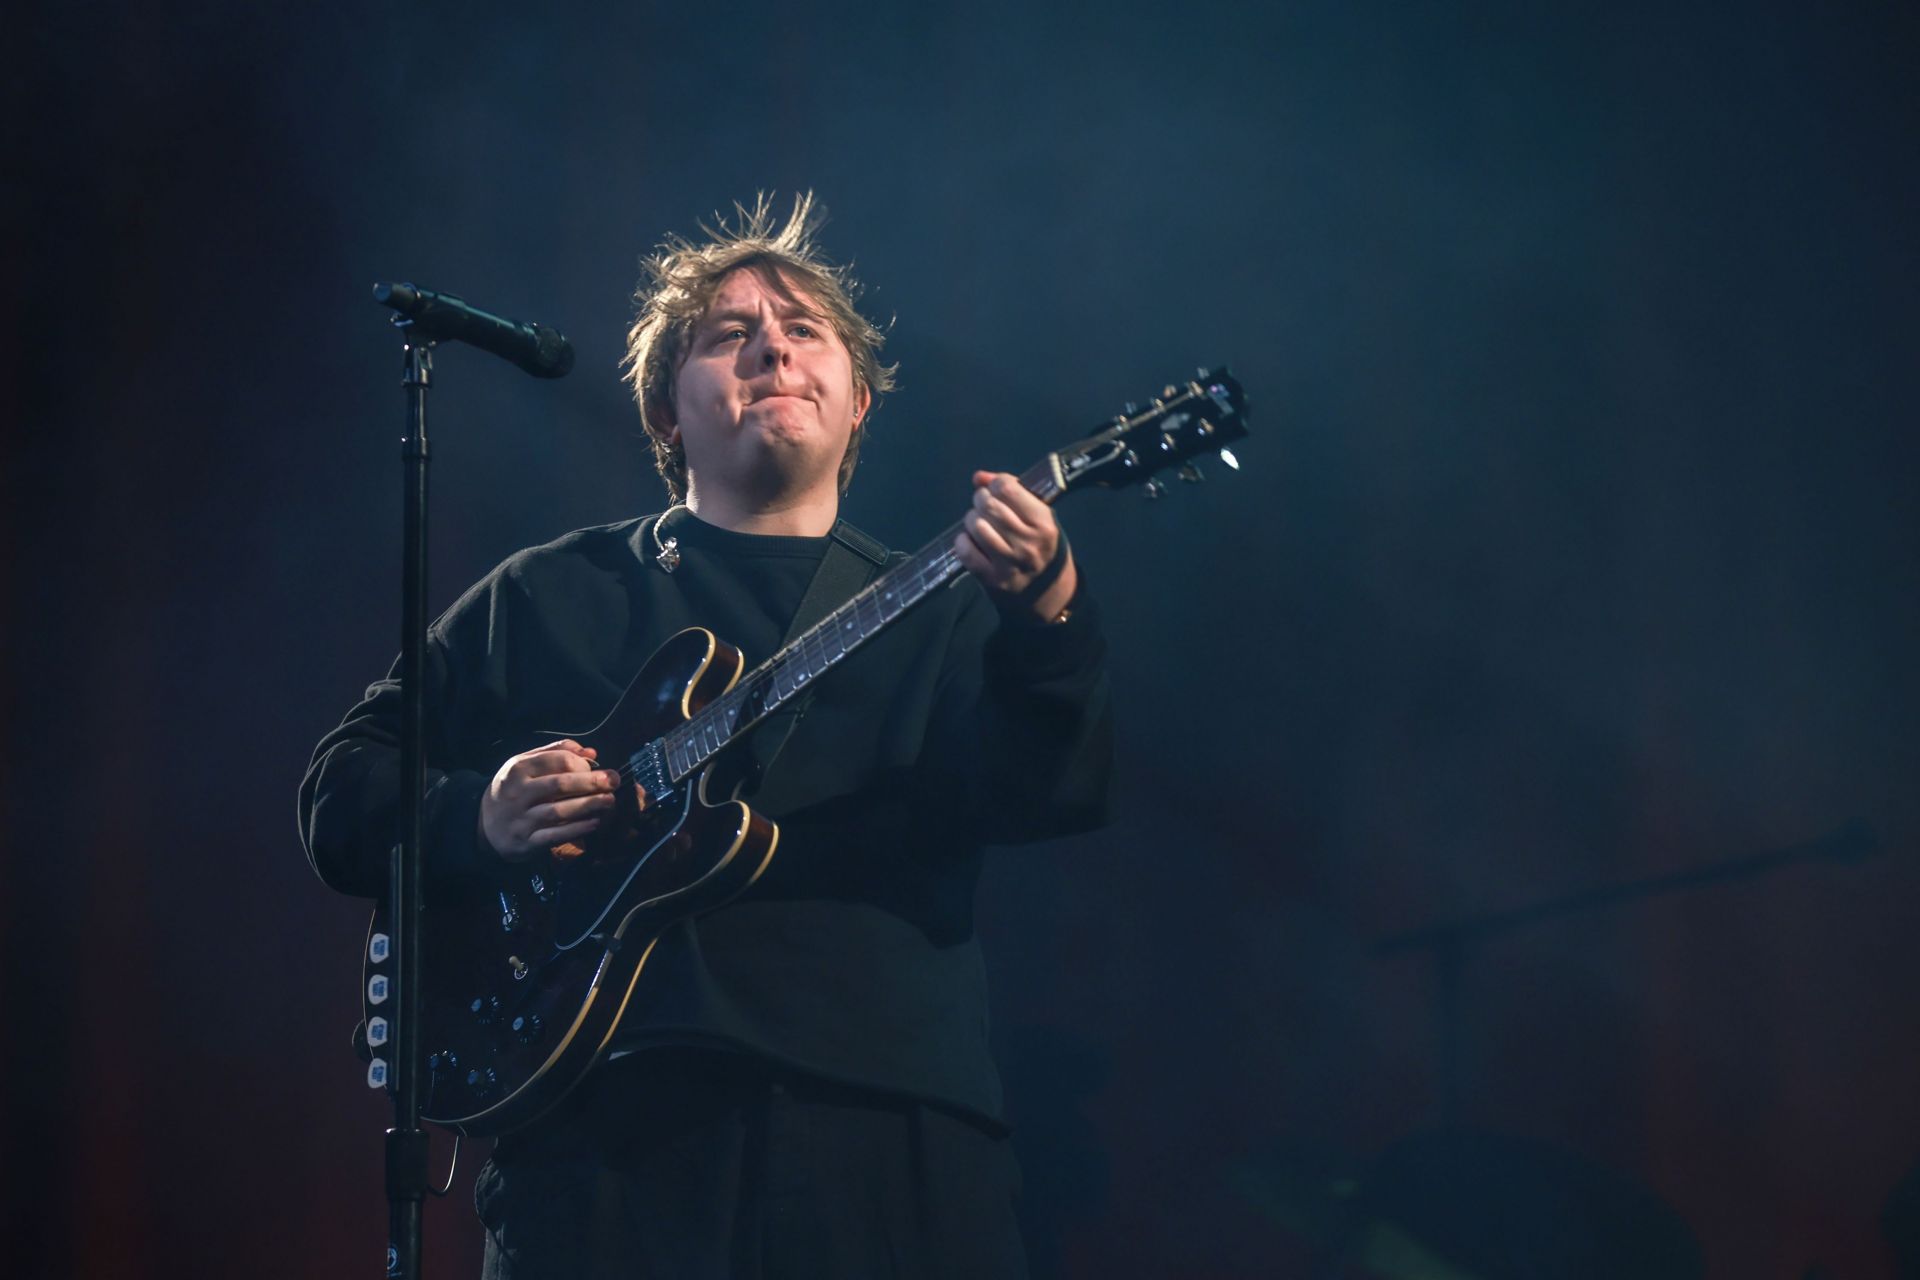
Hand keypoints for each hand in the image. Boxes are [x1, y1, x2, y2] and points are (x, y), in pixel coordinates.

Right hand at [478, 739, 633, 860]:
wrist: (482, 824)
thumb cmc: (512, 790)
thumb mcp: (524, 764)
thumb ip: (556, 752)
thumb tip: (591, 752)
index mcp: (519, 768)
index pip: (557, 760)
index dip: (582, 763)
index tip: (599, 768)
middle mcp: (518, 792)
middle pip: (560, 784)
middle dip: (591, 782)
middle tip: (613, 781)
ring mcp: (521, 818)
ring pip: (559, 811)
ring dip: (589, 805)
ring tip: (609, 801)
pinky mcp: (526, 841)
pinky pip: (555, 835)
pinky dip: (577, 829)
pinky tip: (594, 822)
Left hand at [953, 471, 1077, 621]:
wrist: (1049, 593)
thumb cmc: (1042, 546)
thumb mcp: (1040, 518)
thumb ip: (1013, 492)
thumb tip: (979, 477)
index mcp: (1043, 524)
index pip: (1008, 489)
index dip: (996, 484)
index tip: (996, 490)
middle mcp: (1028, 543)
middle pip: (989, 506)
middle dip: (981, 499)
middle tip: (983, 504)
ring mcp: (1009, 563)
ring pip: (976, 526)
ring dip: (972, 519)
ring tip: (978, 522)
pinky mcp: (992, 580)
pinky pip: (966, 551)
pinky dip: (963, 541)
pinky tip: (970, 540)